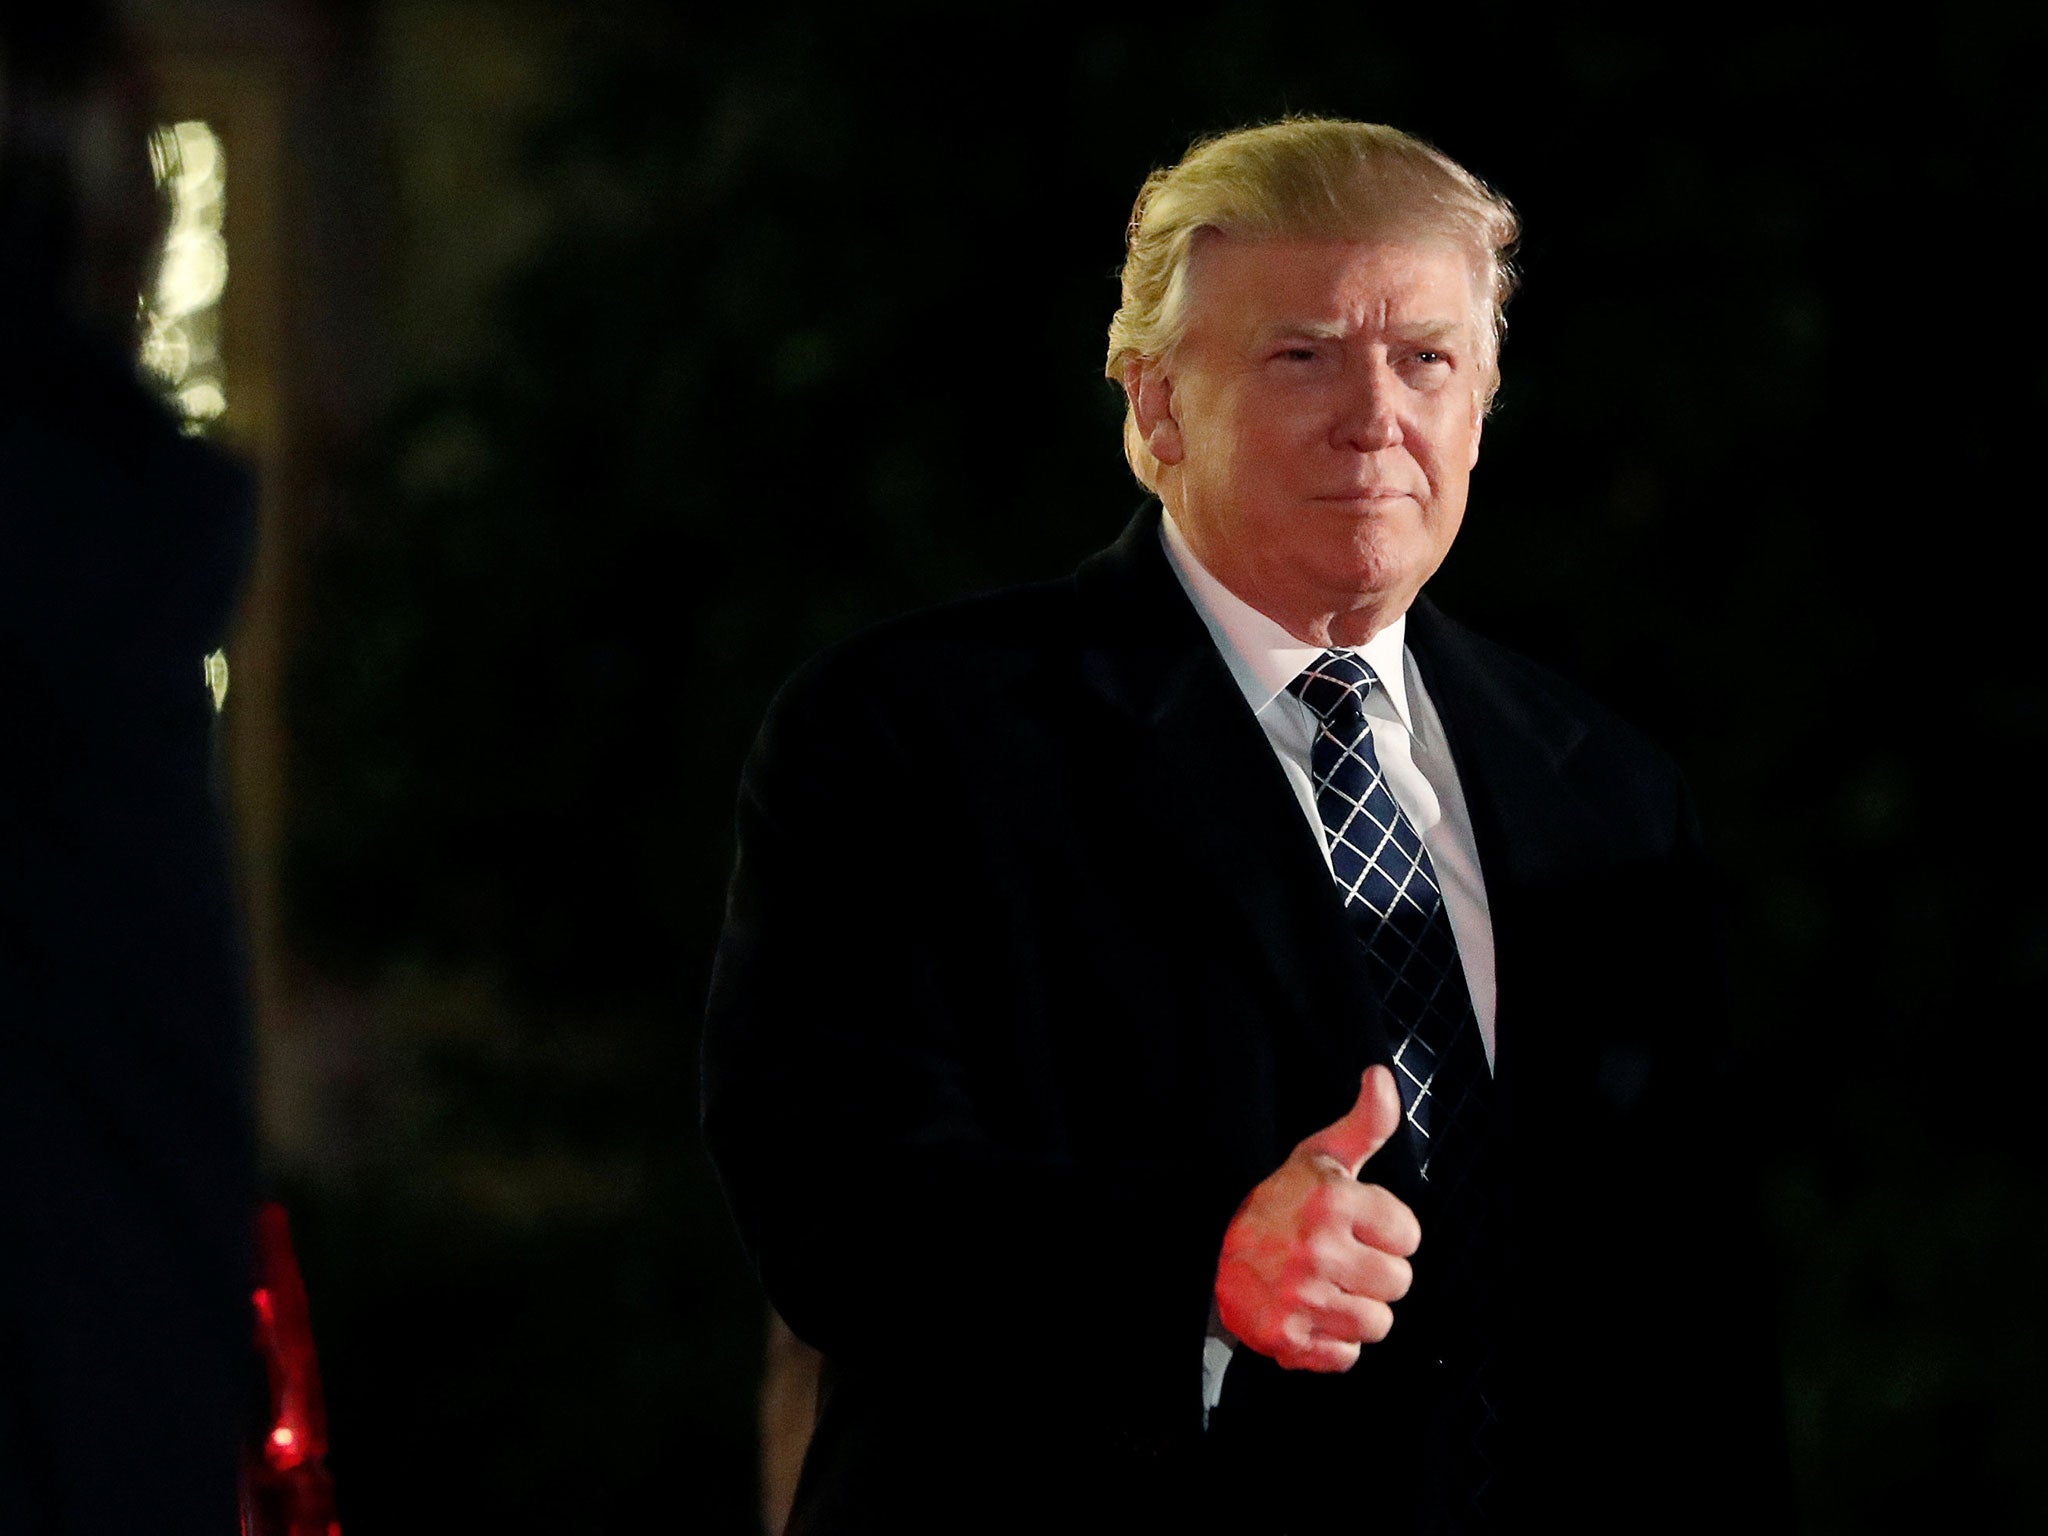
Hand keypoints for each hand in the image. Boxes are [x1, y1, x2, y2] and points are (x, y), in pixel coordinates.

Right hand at [1214, 1065, 1420, 1371]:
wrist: (1206, 1250)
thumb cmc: (1280, 1202)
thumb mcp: (1320, 1157)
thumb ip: (1365, 1123)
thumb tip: (1380, 1074)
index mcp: (1332, 1201)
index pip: (1410, 1236)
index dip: (1387, 1232)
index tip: (1357, 1226)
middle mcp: (1317, 1249)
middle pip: (1398, 1284)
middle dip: (1375, 1274)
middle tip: (1341, 1260)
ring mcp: (1301, 1298)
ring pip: (1377, 1324)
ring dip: (1356, 1310)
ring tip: (1326, 1287)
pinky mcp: (1286, 1339)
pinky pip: (1346, 1357)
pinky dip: (1332, 1344)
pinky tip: (1310, 1315)